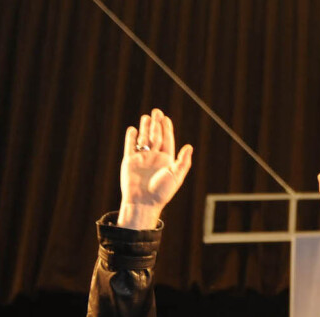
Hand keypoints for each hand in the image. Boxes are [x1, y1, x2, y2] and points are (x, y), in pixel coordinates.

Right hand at [118, 108, 192, 228]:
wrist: (143, 202)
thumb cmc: (162, 191)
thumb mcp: (176, 175)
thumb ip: (183, 161)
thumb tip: (189, 146)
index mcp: (167, 161)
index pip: (167, 141)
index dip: (167, 129)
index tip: (166, 118)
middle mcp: (154, 158)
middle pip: (155, 137)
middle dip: (156, 124)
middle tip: (157, 111)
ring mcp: (141, 158)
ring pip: (143, 139)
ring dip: (145, 128)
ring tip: (146, 117)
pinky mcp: (129, 161)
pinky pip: (130, 146)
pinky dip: (131, 137)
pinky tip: (133, 129)